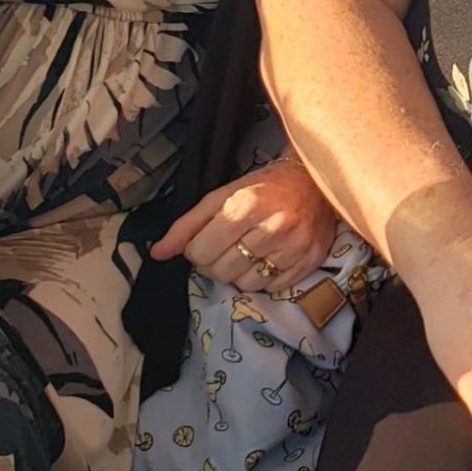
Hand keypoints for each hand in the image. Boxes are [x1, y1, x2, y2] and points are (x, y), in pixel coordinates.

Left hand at [151, 157, 336, 290]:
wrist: (314, 182)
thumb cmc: (264, 188)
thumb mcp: (221, 196)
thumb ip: (187, 225)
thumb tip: (157, 253)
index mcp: (246, 206)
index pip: (200, 251)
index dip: (196, 250)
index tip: (205, 241)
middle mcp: (273, 227)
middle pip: (221, 271)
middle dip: (215, 263)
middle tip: (226, 247)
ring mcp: (294, 247)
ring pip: (244, 284)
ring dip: (238, 273)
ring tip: (246, 252)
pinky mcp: (310, 262)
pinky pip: (270, 287)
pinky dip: (262, 278)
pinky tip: (266, 258)